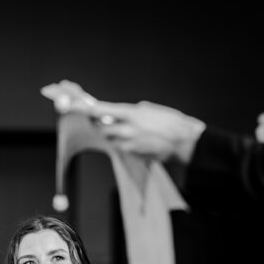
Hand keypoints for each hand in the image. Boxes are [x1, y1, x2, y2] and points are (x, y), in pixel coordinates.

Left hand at [90, 100, 206, 163]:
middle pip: (101, 128)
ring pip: (111, 140)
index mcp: (130, 114)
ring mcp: (129, 144)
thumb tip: (122, 113)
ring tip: (128, 131)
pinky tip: (138, 140)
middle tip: (105, 122)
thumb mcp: (150, 109)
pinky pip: (123, 149)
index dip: (87, 110)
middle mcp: (126, 129)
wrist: (183, 141)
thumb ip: (133, 111)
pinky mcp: (133, 155)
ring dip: (114, 136)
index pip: (100, 111)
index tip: (80, 109)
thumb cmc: (171, 122)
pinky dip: (125, 144)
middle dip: (101, 125)